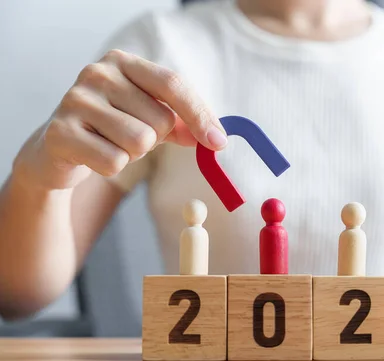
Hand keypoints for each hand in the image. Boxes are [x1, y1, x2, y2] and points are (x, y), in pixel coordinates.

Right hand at [14, 49, 226, 189]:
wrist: (57, 150)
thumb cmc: (111, 130)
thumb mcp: (149, 119)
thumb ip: (182, 124)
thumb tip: (214, 139)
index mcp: (123, 62)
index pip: (173, 84)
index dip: (200, 115)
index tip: (219, 143)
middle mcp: (97, 73)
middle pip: (160, 119)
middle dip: (154, 140)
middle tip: (128, 137)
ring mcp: (75, 100)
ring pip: (139, 142)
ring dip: (133, 154)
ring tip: (111, 145)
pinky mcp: (61, 132)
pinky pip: (114, 161)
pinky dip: (112, 167)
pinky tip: (95, 156)